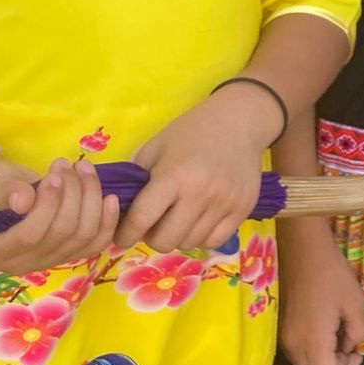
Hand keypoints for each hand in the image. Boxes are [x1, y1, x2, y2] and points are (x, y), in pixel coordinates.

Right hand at [0, 158, 117, 275]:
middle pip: (62, 233)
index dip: (48, 204)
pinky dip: (108, 221)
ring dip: (91, 197)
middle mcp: (19, 265)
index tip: (53, 175)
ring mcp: (47, 262)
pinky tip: (110, 197)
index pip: (29, 235)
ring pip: (83, 236)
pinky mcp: (68, 253)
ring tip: (82, 168)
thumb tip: (25, 201)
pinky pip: (96, 244)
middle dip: (72, 193)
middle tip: (66, 164)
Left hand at [115, 81, 278, 253]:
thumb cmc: (191, 132)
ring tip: (178, 218)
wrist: (239, 121)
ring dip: (178, 236)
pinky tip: (199, 220)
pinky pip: (214, 241)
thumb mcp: (155, 148)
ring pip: (190, 243)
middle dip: (153, 236)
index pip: (141, 220)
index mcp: (175, 175)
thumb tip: (120, 213)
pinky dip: (201, 236)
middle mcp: (202, 193)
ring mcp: (225, 202)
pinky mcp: (244, 208)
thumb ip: (136, 181)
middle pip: (166, 241)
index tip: (122, 236)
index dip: (125, 234)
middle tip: (154, 224)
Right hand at [277, 220, 363, 364]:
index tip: (356, 350)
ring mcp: (283, 338)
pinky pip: (298, 352)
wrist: (300, 248)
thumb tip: (350, 344)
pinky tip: (324, 324)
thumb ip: (360, 330)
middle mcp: (292, 346)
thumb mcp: (355, 301)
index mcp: (311, 341)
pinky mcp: (281, 329)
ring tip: (338, 331)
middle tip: (349, 344)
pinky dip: (314, 349)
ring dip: (324, 359)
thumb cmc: (331, 272)